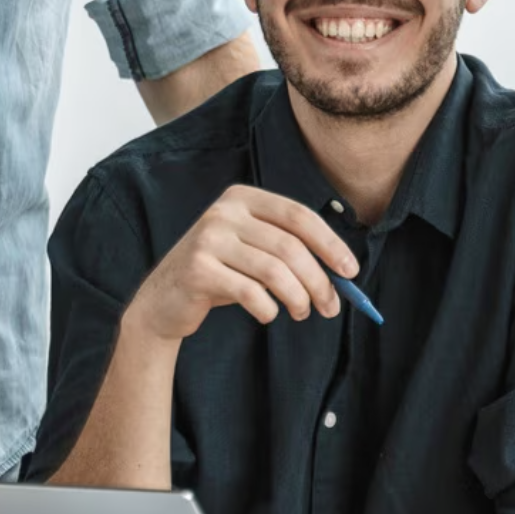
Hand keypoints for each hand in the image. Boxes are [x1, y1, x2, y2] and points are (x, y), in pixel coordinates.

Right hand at [124, 184, 357, 343]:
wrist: (163, 300)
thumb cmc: (221, 275)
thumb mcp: (252, 251)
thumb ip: (289, 251)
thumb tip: (343, 272)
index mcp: (243, 198)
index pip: (299, 216)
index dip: (330, 244)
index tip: (351, 271)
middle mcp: (224, 212)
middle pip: (290, 246)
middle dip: (319, 280)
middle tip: (331, 307)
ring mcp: (208, 238)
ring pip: (274, 270)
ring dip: (298, 298)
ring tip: (302, 313)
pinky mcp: (197, 269)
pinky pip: (250, 292)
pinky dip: (268, 308)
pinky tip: (268, 314)